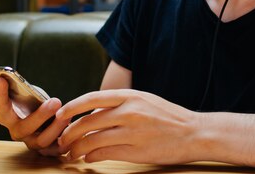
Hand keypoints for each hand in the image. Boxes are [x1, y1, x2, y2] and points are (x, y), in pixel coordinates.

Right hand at [0, 77, 67, 155]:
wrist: (49, 119)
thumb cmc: (35, 102)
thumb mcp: (28, 94)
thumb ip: (21, 89)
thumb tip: (8, 76)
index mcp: (8, 117)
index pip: (1, 108)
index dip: (0, 95)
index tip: (1, 80)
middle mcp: (18, 132)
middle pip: (23, 128)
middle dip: (40, 115)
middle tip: (55, 102)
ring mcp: (31, 142)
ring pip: (41, 141)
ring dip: (56, 127)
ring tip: (67, 115)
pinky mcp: (47, 150)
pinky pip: (56, 150)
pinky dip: (66, 141)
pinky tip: (75, 130)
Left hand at [55, 89, 200, 163]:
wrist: (195, 133)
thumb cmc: (168, 116)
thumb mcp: (144, 100)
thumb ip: (120, 104)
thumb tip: (93, 112)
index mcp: (131, 96)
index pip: (92, 98)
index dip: (72, 107)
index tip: (60, 115)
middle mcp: (130, 111)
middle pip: (88, 121)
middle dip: (69, 132)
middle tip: (61, 140)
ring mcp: (133, 132)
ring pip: (92, 140)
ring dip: (77, 148)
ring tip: (71, 153)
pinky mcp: (136, 151)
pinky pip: (105, 153)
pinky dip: (92, 157)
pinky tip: (89, 158)